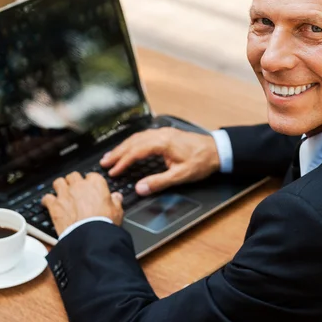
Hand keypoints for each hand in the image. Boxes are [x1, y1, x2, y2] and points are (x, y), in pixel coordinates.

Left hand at [41, 172, 123, 234]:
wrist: (91, 237)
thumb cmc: (104, 223)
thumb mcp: (117, 211)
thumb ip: (116, 201)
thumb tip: (117, 196)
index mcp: (96, 184)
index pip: (92, 176)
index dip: (91, 182)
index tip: (91, 188)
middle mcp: (79, 186)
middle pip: (73, 176)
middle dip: (74, 181)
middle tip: (75, 189)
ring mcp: (66, 194)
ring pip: (58, 182)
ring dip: (60, 187)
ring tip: (61, 193)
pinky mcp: (55, 205)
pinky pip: (47, 197)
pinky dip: (47, 201)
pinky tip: (49, 204)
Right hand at [100, 127, 219, 195]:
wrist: (217, 150)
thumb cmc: (201, 161)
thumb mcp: (181, 176)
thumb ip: (159, 182)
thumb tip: (140, 188)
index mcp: (162, 143)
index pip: (136, 152)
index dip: (122, 162)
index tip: (113, 171)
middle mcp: (160, 134)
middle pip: (133, 142)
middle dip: (117, 153)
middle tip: (104, 163)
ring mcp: (163, 132)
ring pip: (137, 137)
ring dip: (123, 147)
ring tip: (111, 156)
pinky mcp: (166, 134)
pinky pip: (143, 136)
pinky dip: (132, 143)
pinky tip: (128, 148)